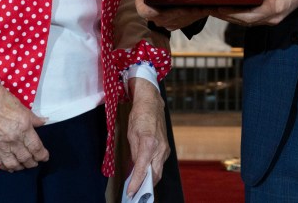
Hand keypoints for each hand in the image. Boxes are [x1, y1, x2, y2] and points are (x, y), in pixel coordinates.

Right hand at [0, 83, 48, 171]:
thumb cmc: (2, 100)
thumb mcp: (22, 107)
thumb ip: (33, 118)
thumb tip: (44, 122)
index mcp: (23, 127)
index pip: (36, 148)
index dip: (42, 155)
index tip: (45, 157)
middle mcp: (13, 139)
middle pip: (26, 158)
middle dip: (33, 163)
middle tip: (35, 162)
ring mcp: (0, 145)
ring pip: (13, 164)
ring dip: (20, 167)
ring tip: (23, 166)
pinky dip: (6, 167)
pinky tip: (10, 166)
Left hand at [125, 77, 167, 197]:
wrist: (151, 103)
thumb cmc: (139, 116)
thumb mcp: (131, 135)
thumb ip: (134, 154)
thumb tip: (134, 169)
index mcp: (149, 143)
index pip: (143, 169)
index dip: (136, 183)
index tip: (130, 192)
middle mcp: (160, 148)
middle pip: (155, 175)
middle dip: (145, 186)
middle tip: (134, 193)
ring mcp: (165, 148)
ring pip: (158, 171)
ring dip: (149, 180)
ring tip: (138, 186)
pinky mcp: (166, 148)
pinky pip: (160, 164)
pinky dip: (153, 171)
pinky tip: (145, 173)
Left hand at [214, 0, 297, 26]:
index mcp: (274, 8)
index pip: (249, 16)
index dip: (232, 13)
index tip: (219, 8)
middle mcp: (273, 18)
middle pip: (246, 22)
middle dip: (228, 16)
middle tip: (212, 9)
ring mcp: (273, 19)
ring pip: (249, 22)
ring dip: (233, 17)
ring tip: (217, 10)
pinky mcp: (272, 16)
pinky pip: (254, 19)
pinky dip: (242, 16)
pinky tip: (231, 9)